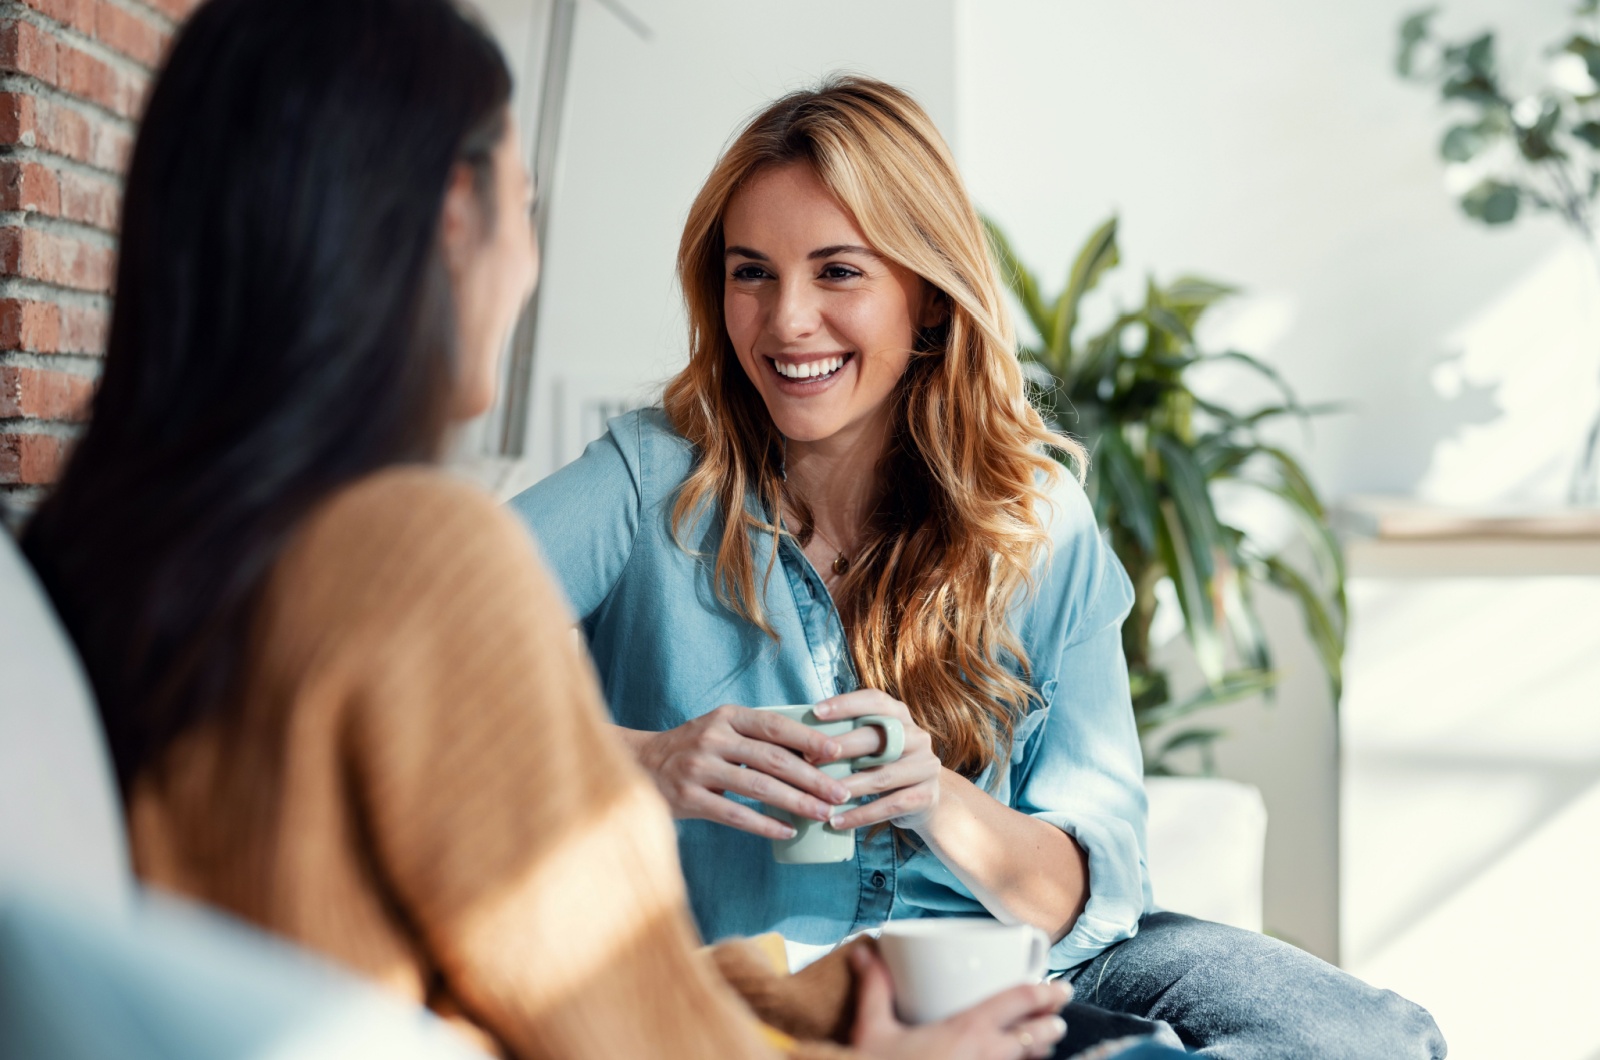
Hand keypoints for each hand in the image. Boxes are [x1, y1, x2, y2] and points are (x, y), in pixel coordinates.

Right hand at [626, 707, 852, 838]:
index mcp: (726, 717)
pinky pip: (735, 814)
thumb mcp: (721, 731)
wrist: (639, 765)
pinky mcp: (689, 797)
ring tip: (822, 814)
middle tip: (840, 793)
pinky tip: (787, 831)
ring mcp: (699, 768)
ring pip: (758, 786)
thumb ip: (756, 738)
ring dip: (796, 802)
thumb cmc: (693, 749)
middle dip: (812, 777)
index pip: (775, 726)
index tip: (837, 753)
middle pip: (773, 758)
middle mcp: (712, 738)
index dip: (808, 739)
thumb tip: (812, 754)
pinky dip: (765, 824)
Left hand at [814, 689, 942, 830]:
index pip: (875, 701)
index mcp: (900, 716)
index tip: (815, 712)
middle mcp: (917, 737)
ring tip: (819, 797)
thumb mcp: (873, 744)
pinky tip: (836, 822)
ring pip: (881, 776)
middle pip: (877, 738)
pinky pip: (889, 806)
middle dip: (840, 747)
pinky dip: (860, 815)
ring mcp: (925, 766)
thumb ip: (849, 734)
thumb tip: (798, 733)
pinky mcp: (926, 796)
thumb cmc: (884, 765)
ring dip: (847, 787)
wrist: (924, 800)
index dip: (846, 704)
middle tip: (808, 758)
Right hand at [849, 945, 1068, 1059]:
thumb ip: (874, 989)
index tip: (1059, 987)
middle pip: (1034, 1038)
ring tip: (1047, 1042)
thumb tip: (864, 951)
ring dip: (1040, 1051)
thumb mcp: (873, 1029)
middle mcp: (985, 1056)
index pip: (1016, 1003)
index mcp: (965, 1030)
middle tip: (1059, 1015)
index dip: (1043, 993)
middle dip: (1051, 1024)